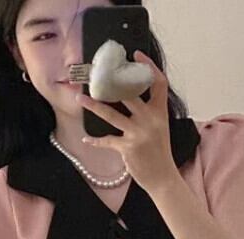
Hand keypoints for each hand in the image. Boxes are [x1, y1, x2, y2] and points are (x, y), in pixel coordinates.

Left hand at [76, 50, 178, 195]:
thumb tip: (127, 97)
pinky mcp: (127, 147)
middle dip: (111, 81)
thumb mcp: (160, 128)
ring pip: (111, 114)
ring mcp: (138, 133)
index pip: (158, 83)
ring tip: (80, 98)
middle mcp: (150, 120)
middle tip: (97, 73)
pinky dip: (95, 141)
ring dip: (93, 106)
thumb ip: (148, 112)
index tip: (136, 55)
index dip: (148, 66)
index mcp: (160, 113)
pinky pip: (107, 140)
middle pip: (129, 93)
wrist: (163, 178)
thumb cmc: (159, 153)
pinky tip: (86, 139)